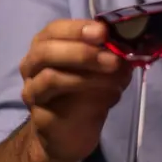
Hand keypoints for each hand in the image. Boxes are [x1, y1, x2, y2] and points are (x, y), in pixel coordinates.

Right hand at [20, 19, 131, 161]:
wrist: (72, 133)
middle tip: (112, 58)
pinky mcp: (38, 113)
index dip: (78, 28)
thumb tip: (130, 48)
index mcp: (47, 45)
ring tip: (113, 74)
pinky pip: (56, 102)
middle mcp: (32, 64)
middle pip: (46, 49)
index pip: (55, 29)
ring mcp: (32, 89)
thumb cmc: (86, 94)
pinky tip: (106, 94)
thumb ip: (113, 58)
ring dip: (86, 73)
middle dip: (82, 51)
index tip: (103, 32)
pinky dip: (82, 93)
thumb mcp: (105, 72)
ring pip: (50, 75)